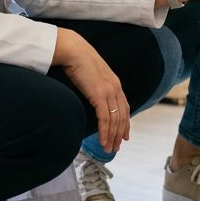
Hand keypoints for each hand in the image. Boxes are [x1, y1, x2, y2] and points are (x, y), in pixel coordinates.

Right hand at [52, 28, 129, 152]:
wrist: (74, 51)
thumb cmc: (78, 60)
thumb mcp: (92, 74)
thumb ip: (96, 85)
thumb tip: (92, 94)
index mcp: (114, 83)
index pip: (124, 107)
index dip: (125, 123)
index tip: (124, 136)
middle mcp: (115, 88)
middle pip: (122, 117)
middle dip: (119, 134)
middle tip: (116, 147)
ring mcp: (109, 92)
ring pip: (115, 121)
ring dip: (112, 137)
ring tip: (109, 149)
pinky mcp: (100, 96)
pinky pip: (105, 119)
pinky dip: (105, 132)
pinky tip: (103, 142)